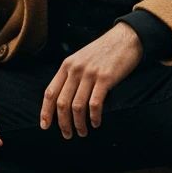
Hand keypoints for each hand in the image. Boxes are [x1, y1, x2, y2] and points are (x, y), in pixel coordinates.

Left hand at [41, 24, 142, 138]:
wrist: (126, 38)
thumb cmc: (105, 51)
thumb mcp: (82, 58)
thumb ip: (72, 74)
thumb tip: (65, 99)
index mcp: (67, 65)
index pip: (50, 92)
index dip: (46, 111)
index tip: (45, 126)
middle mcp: (75, 70)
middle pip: (62, 103)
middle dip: (63, 123)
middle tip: (67, 135)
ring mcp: (90, 74)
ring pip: (77, 106)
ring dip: (78, 124)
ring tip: (82, 132)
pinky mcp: (105, 78)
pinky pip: (95, 104)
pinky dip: (93, 117)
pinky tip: (96, 123)